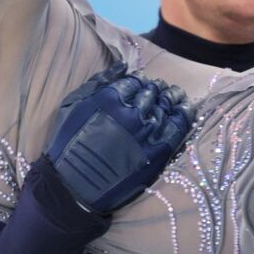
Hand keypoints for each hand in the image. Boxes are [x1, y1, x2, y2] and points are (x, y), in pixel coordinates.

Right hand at [45, 62, 196, 213]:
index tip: (143, 83)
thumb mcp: (74, 105)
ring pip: (168, 105)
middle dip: (157, 88)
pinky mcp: (158, 152)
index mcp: (109, 98)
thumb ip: (99, 82)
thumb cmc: (67, 145)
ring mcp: (146, 132)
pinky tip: (185, 108)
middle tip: (161, 88)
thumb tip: (123, 65)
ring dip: (173, 97)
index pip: (135, 81)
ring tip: (176, 95)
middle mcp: (130, 112)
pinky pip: (178, 126)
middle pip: (153, 92)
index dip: (140, 81)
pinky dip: (185, 114)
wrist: (72, 188)